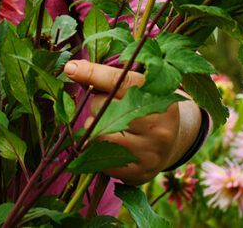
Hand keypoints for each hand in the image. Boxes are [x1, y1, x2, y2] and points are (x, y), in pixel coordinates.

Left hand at [63, 59, 199, 184]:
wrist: (172, 139)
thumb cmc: (147, 104)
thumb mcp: (139, 85)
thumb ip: (111, 77)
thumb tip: (72, 69)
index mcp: (159, 96)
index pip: (120, 81)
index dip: (93, 74)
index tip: (70, 69)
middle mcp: (158, 125)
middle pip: (104, 110)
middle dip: (97, 106)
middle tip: (107, 107)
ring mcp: (150, 152)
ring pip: (99, 137)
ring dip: (93, 129)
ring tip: (106, 126)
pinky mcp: (140, 172)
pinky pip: (102, 161)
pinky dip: (97, 151)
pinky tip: (108, 145)